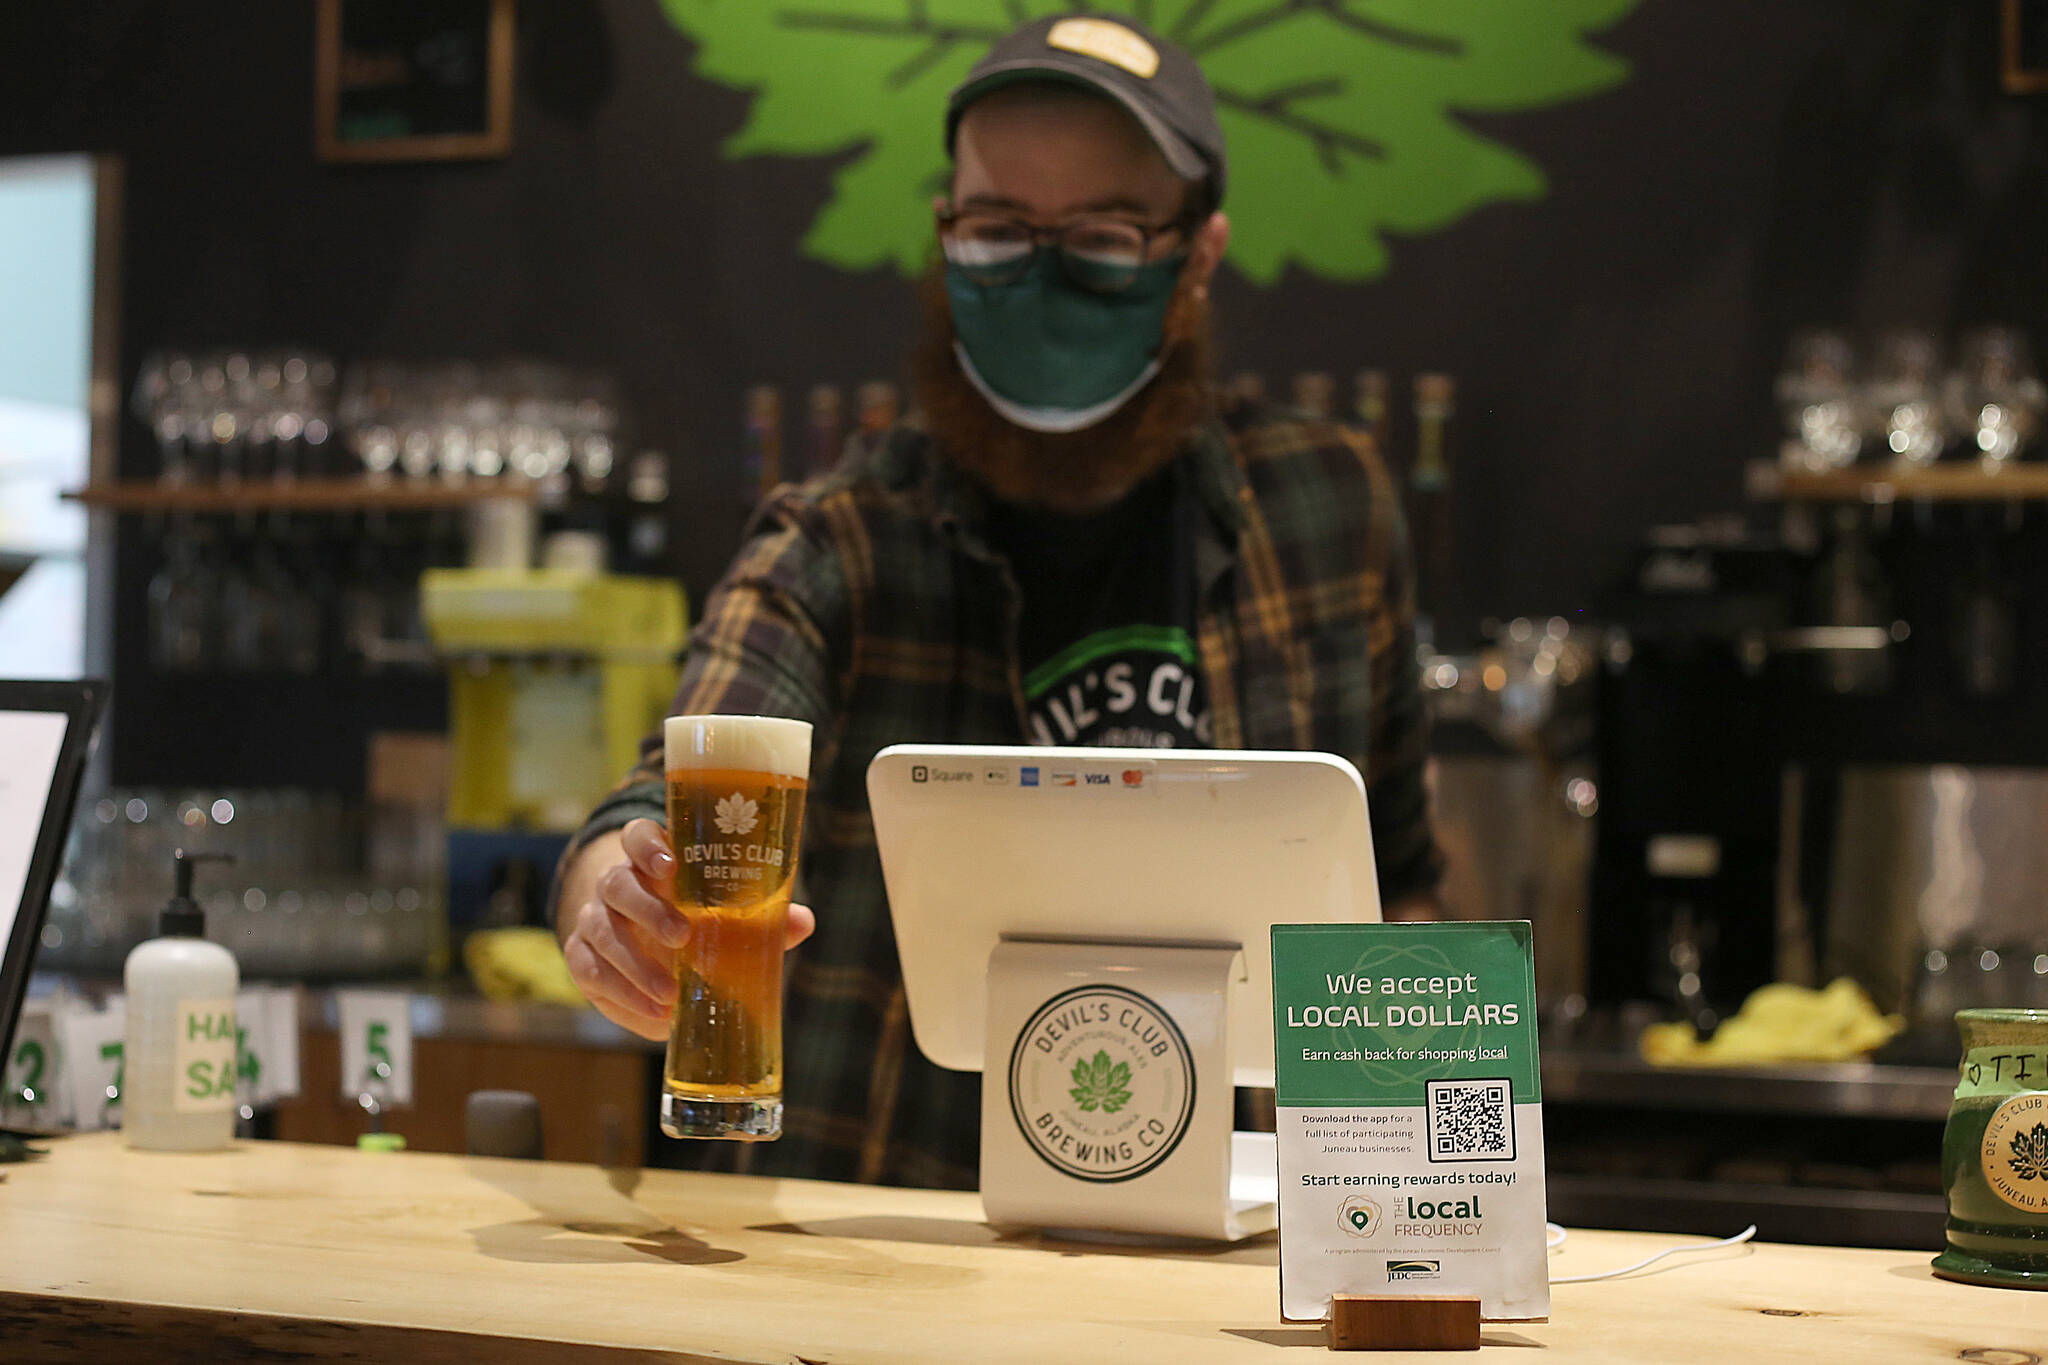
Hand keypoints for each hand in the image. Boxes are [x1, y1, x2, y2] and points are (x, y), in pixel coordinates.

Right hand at [559, 818, 816, 1040]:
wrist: (650, 955)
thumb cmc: (698, 924)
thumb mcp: (729, 919)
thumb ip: (762, 918)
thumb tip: (803, 920)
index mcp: (653, 861)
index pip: (637, 835)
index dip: (647, 845)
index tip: (669, 865)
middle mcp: (617, 883)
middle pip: (618, 883)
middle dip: (649, 910)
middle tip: (682, 937)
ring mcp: (594, 918)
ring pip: (602, 930)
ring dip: (635, 964)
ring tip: (670, 994)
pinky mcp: (581, 956)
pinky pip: (590, 971)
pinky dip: (622, 994)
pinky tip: (654, 1012)